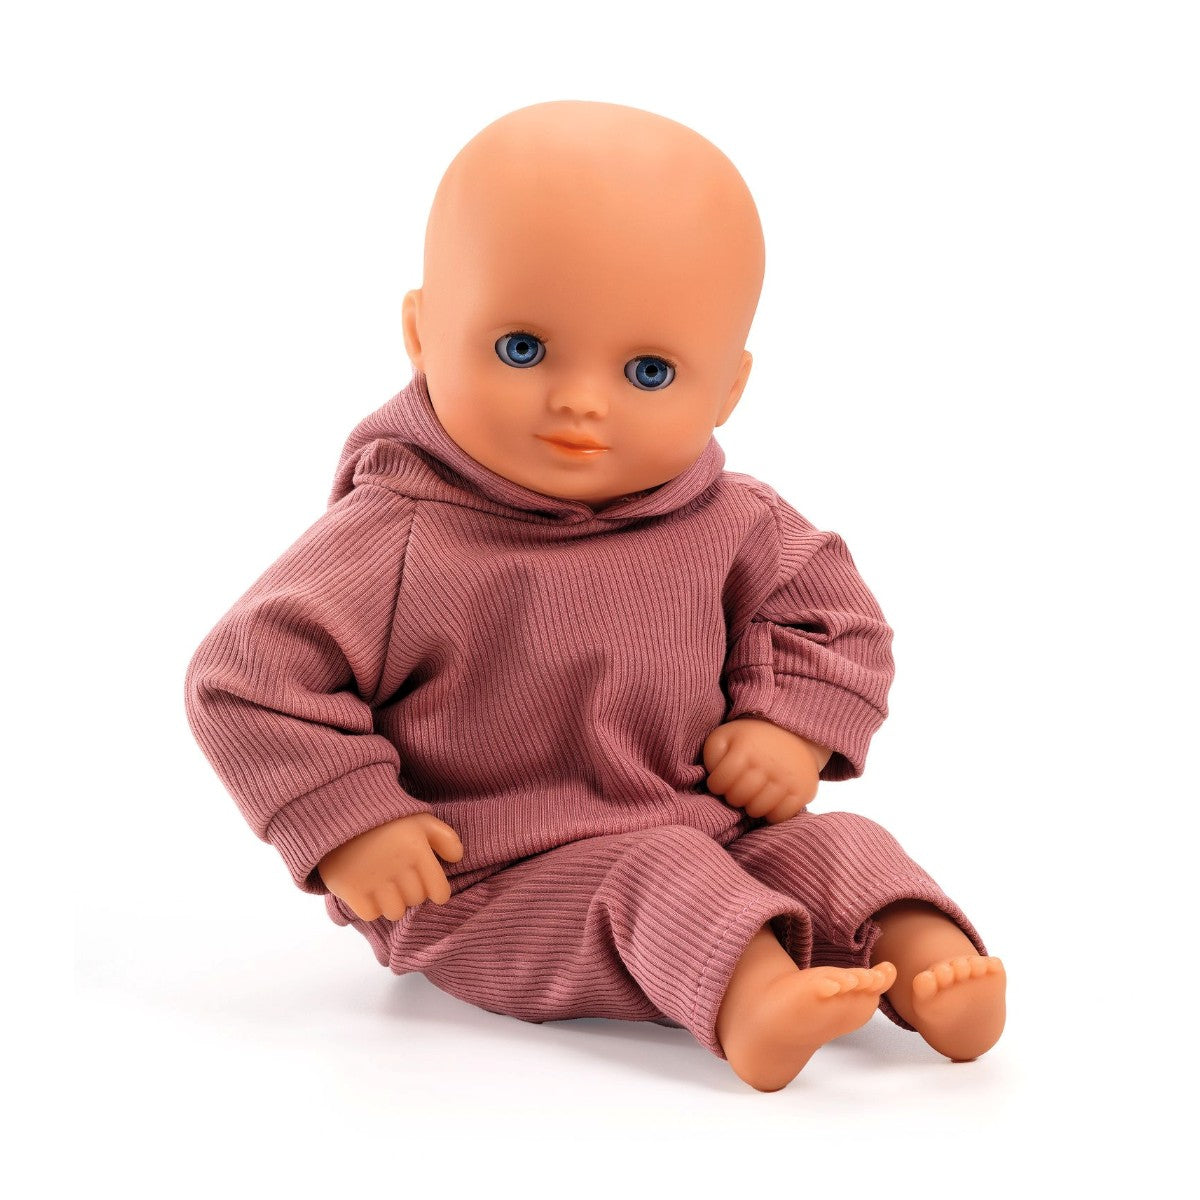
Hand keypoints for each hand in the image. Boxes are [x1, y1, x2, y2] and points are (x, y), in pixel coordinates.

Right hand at [318, 812, 463, 920]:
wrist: (340, 812)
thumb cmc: (386, 820)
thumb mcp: (420, 819)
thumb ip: (445, 837)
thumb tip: (456, 859)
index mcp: (418, 849)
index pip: (440, 892)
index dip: (436, 891)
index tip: (428, 885)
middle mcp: (398, 866)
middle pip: (416, 900)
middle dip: (412, 891)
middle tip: (400, 877)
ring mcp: (373, 879)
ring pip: (395, 912)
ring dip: (392, 902)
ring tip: (384, 885)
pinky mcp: (350, 888)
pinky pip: (371, 914)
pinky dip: (370, 906)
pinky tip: (367, 890)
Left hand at [703, 717, 829, 823]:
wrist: (794, 734)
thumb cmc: (751, 740)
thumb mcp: (726, 736)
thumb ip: (712, 755)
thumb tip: (714, 776)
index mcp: (746, 748)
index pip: (720, 782)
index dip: (716, 785)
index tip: (721, 781)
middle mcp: (768, 763)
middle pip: (738, 798)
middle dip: (733, 797)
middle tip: (738, 789)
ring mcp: (787, 778)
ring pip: (757, 810)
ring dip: (750, 806)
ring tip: (752, 795)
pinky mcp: (803, 791)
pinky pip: (780, 816)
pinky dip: (771, 814)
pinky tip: (768, 801)